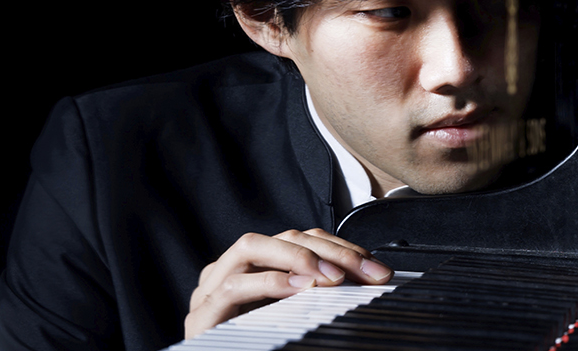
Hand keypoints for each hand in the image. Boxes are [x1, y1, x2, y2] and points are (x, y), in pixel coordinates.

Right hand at [185, 228, 391, 338]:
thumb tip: (367, 280)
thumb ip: (316, 293)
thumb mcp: (292, 315)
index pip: (300, 239)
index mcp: (253, 267)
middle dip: (329, 250)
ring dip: (298, 258)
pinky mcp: (202, 316)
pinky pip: (234, 288)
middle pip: (282, 238)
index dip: (339, 247)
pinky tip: (299, 288)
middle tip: (363, 271)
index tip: (374, 268)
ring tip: (332, 277)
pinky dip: (270, 282)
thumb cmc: (256, 345)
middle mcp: (230, 270)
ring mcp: (211, 290)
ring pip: (251, 247)